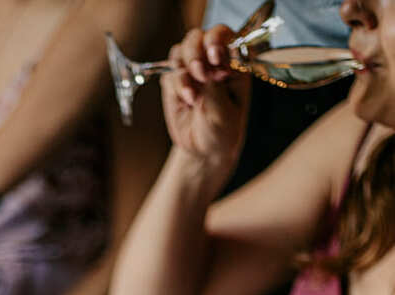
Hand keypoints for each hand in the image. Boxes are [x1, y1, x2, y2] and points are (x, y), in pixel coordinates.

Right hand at [161, 25, 250, 169]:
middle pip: (198, 38)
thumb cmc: (222, 132)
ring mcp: (191, 70)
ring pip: (181, 51)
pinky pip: (169, 73)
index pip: (224, 37)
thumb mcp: (224, 113)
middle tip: (199, 74)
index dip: (217, 40)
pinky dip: (176, 85)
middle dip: (196, 53)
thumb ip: (215, 88)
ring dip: (184, 70)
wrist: (203, 150)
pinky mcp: (174, 81)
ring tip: (192, 95)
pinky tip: (186, 101)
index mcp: (233, 62)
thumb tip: (205, 66)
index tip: (214, 56)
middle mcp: (211, 61)